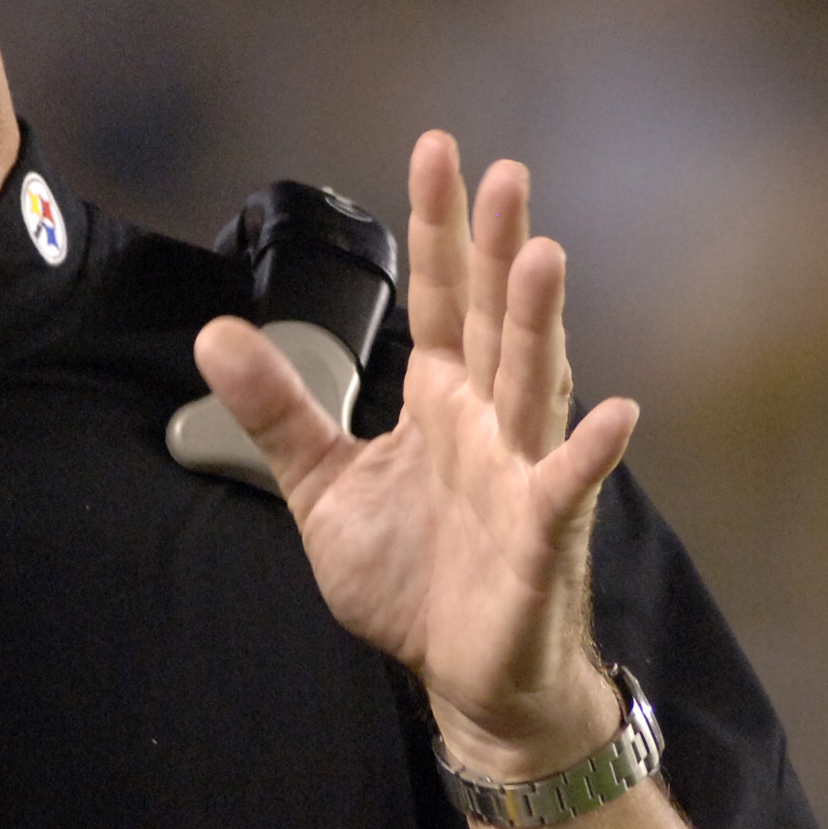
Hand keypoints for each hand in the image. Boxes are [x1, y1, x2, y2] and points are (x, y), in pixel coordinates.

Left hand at [190, 131, 640, 778]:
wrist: (459, 678)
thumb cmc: (410, 577)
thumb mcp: (322, 485)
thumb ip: (278, 409)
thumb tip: (213, 333)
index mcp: (438, 399)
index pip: (439, 297)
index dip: (438, 228)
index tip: (439, 150)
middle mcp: (487, 421)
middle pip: (493, 320)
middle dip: (498, 249)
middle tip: (507, 173)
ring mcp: (518, 474)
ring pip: (532, 384)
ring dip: (540, 323)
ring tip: (546, 255)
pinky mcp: (537, 538)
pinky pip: (564, 489)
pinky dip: (587, 454)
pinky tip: (614, 415)